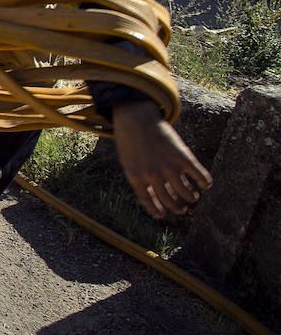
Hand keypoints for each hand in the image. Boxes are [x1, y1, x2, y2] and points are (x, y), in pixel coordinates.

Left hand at [111, 100, 211, 217]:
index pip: (148, 200)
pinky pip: (198, 175)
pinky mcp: (182, 157)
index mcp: (136, 177)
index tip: (162, 216)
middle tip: (182, 209)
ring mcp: (169, 167)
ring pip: (185, 191)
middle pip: (169, 199)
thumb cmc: (130, 140)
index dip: (156, 210)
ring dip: (191, 196)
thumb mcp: (128, 161)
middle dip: (177, 207)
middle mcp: (153, 175)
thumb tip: (154, 197)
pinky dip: (205, 182)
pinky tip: (207, 184)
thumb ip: (139, 178)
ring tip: (193, 197)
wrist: (136, 118)